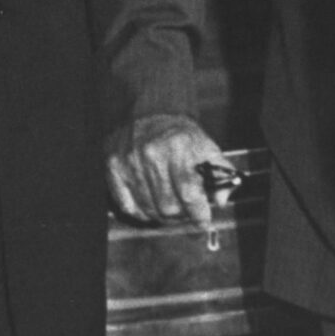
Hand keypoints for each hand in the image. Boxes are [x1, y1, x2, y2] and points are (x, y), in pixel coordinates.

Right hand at [107, 114, 224, 228]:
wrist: (149, 112)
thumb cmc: (180, 134)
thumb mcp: (205, 146)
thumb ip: (219, 172)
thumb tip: (221, 200)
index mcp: (178, 146)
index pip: (189, 192)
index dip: (198, 213)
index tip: (204, 223)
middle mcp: (151, 154)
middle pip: (168, 205)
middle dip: (182, 217)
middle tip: (187, 216)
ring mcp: (129, 161)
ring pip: (148, 209)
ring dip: (163, 217)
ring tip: (171, 212)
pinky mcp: (113, 167)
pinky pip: (127, 206)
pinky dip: (141, 213)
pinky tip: (151, 208)